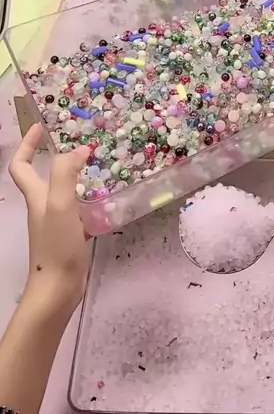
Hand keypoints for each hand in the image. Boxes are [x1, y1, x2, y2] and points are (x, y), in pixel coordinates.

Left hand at [9, 124, 90, 310]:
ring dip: (79, 177)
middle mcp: (43, 206)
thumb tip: (78, 150)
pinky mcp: (71, 235)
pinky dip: (92, 200)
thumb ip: (65, 175)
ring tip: (100, 165)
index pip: (20, 165)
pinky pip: (81, 209)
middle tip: (80, 142)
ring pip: (65, 191)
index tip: (42, 127)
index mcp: (36, 196)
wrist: (58, 289)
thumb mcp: (60, 205)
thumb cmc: (56, 246)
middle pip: (43, 175)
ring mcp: (57, 221)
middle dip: (57, 156)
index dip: (26, 145)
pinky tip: (110, 200)